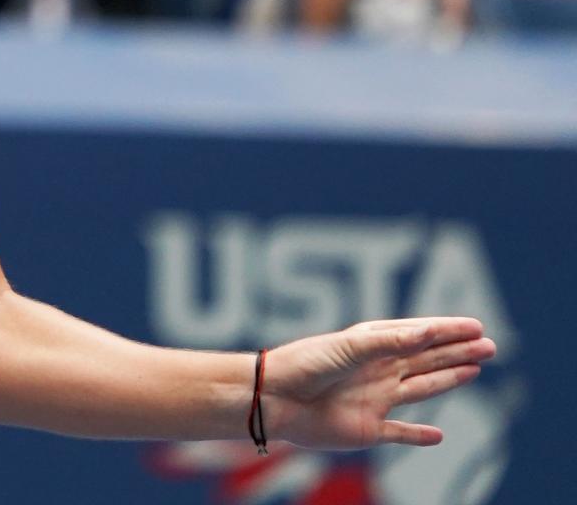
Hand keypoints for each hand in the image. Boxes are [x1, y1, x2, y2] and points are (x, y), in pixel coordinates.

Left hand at [263, 317, 495, 448]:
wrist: (274, 400)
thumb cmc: (304, 366)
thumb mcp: (348, 347)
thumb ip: (388, 342)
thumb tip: (428, 333)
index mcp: (370, 345)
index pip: (417, 335)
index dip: (447, 331)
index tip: (476, 326)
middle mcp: (376, 370)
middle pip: (426, 360)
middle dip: (457, 352)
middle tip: (489, 346)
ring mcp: (374, 399)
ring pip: (421, 388)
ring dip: (448, 380)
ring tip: (474, 370)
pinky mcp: (367, 428)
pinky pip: (399, 434)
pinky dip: (418, 436)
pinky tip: (438, 435)